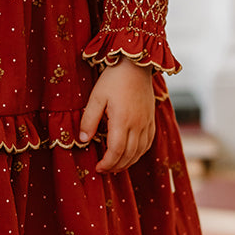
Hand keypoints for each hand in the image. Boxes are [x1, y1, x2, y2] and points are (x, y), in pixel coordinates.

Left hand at [78, 59, 155, 173]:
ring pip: (140, 151)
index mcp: (122, 120)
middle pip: (129, 155)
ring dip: (128, 162)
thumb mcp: (96, 97)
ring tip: (115, 165)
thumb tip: (82, 140)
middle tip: (104, 170)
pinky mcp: (151, 119)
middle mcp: (138, 125)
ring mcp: (147, 122)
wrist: (136, 64)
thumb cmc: (113, 79)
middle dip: (116, 166)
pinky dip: (139, 153)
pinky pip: (148, 142)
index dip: (107, 164)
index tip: (98, 168)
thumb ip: (89, 120)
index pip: (116, 151)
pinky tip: (131, 154)